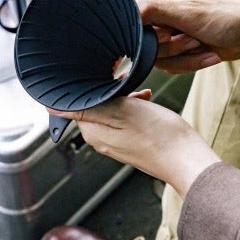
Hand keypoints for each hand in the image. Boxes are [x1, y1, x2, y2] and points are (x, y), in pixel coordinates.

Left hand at [47, 90, 220, 197]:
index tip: (105, 80)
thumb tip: (53, 107)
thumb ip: (87, 108)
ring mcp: (117, 143)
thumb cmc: (158, 135)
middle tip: (129, 86)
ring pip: (112, 109)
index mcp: (93, 132)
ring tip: (142, 96)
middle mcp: (101, 140)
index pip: (76, 103)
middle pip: (95, 105)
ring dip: (125, 98)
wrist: (186, 158)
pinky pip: (126, 119)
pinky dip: (134, 107)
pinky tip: (147, 103)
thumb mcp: (121, 111)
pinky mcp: (132, 143)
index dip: (91, 88)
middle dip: (110, 91)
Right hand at [135, 0, 239, 73]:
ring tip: (201, 43)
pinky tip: (208, 53)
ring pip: (157, 58)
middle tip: (192, 38)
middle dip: (171, 47)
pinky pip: (172, 65)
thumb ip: (153, 11)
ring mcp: (166, 31)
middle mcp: (157, 11)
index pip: (130, 19)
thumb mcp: (188, 12)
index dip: (147, 34)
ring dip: (183, 56)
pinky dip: (191, 63)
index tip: (168, 34)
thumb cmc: (226, 14)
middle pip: (143, 43)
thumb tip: (125, 13)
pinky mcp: (176, 48)